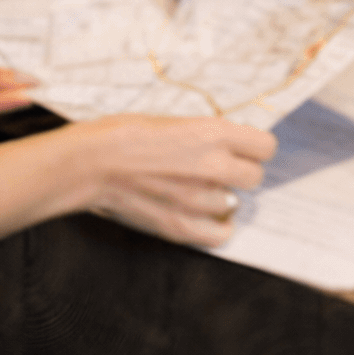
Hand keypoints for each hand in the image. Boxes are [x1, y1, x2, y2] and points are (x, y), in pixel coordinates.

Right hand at [0, 113, 276, 260]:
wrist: (88, 162)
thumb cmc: (121, 133)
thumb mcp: (170, 119)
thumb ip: (204, 134)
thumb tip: (226, 144)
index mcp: (212, 132)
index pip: (265, 146)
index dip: (254, 147)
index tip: (244, 148)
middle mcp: (214, 166)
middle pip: (255, 176)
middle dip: (239, 172)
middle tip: (218, 168)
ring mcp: (200, 200)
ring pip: (235, 204)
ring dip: (221, 197)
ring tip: (195, 188)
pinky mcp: (182, 227)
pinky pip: (221, 235)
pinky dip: (215, 227)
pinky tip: (201, 215)